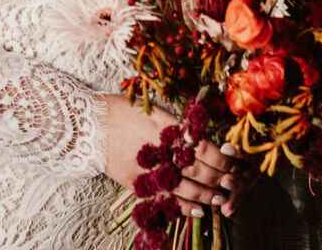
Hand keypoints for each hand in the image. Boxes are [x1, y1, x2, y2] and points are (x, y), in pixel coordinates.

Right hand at [100, 95, 252, 217]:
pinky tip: (197, 210)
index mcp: (167, 128)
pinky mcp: (137, 184)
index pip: (204, 147)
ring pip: (186, 188)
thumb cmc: (121, 111)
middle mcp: (161, 150)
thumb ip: (176, 124)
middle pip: (199, 169)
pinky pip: (165, 199)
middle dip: (220, 178)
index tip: (234, 159)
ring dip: (208, 196)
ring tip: (221, 199)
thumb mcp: (153, 110)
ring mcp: (149, 169)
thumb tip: (200, 133)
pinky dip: (183, 207)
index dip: (223, 156)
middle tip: (234, 182)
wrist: (87, 126)